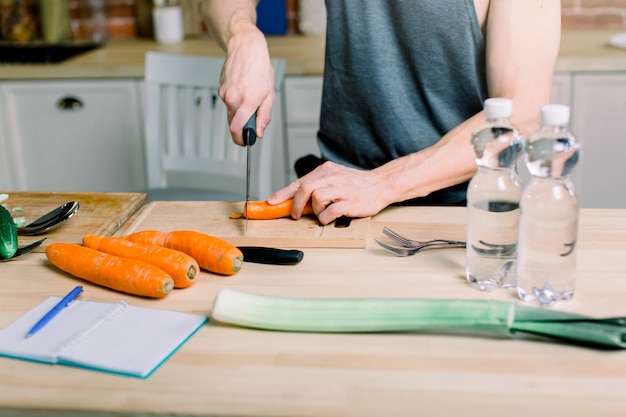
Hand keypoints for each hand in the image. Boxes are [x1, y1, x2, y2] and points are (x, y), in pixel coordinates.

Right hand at [219, 29, 274, 144]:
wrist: (246, 49)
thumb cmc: (259, 69)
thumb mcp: (269, 94)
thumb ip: (264, 116)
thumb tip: (258, 132)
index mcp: (248, 101)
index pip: (237, 129)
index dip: (241, 139)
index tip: (245, 142)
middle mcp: (233, 99)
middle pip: (233, 124)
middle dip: (242, 125)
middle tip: (252, 115)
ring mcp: (225, 94)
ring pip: (230, 113)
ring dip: (239, 111)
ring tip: (248, 95)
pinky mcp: (220, 90)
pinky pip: (228, 103)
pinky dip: (234, 101)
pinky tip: (241, 89)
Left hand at [267, 161, 390, 224]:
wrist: (381, 185)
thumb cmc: (356, 184)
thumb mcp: (334, 178)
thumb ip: (317, 186)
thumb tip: (296, 199)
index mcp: (326, 170)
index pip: (299, 182)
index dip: (283, 193)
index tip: (271, 202)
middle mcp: (332, 177)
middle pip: (305, 188)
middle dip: (296, 205)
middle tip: (296, 215)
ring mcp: (341, 189)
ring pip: (316, 198)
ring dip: (315, 211)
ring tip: (323, 213)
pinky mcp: (349, 202)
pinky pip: (329, 212)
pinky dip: (325, 218)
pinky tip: (330, 218)